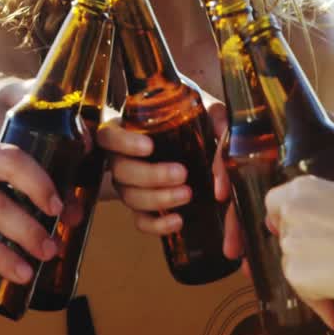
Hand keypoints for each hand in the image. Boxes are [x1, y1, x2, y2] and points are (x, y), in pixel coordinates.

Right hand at [99, 102, 237, 243]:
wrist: (194, 143)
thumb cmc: (190, 120)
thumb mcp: (202, 110)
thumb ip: (215, 118)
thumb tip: (224, 148)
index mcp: (126, 130)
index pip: (109, 136)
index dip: (123, 143)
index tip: (149, 147)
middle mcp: (121, 158)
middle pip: (120, 171)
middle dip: (150, 176)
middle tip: (181, 173)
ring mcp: (129, 185)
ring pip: (130, 197)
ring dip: (157, 199)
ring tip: (186, 194)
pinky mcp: (142, 207)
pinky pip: (141, 221)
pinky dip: (157, 225)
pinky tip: (178, 220)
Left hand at [265, 150, 333, 329]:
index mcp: (303, 189)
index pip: (274, 203)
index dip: (284, 218)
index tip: (302, 229)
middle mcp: (291, 214)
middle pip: (285, 235)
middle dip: (304, 248)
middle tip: (332, 258)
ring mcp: (292, 246)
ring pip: (292, 264)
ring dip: (312, 274)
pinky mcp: (298, 275)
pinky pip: (303, 293)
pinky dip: (319, 302)